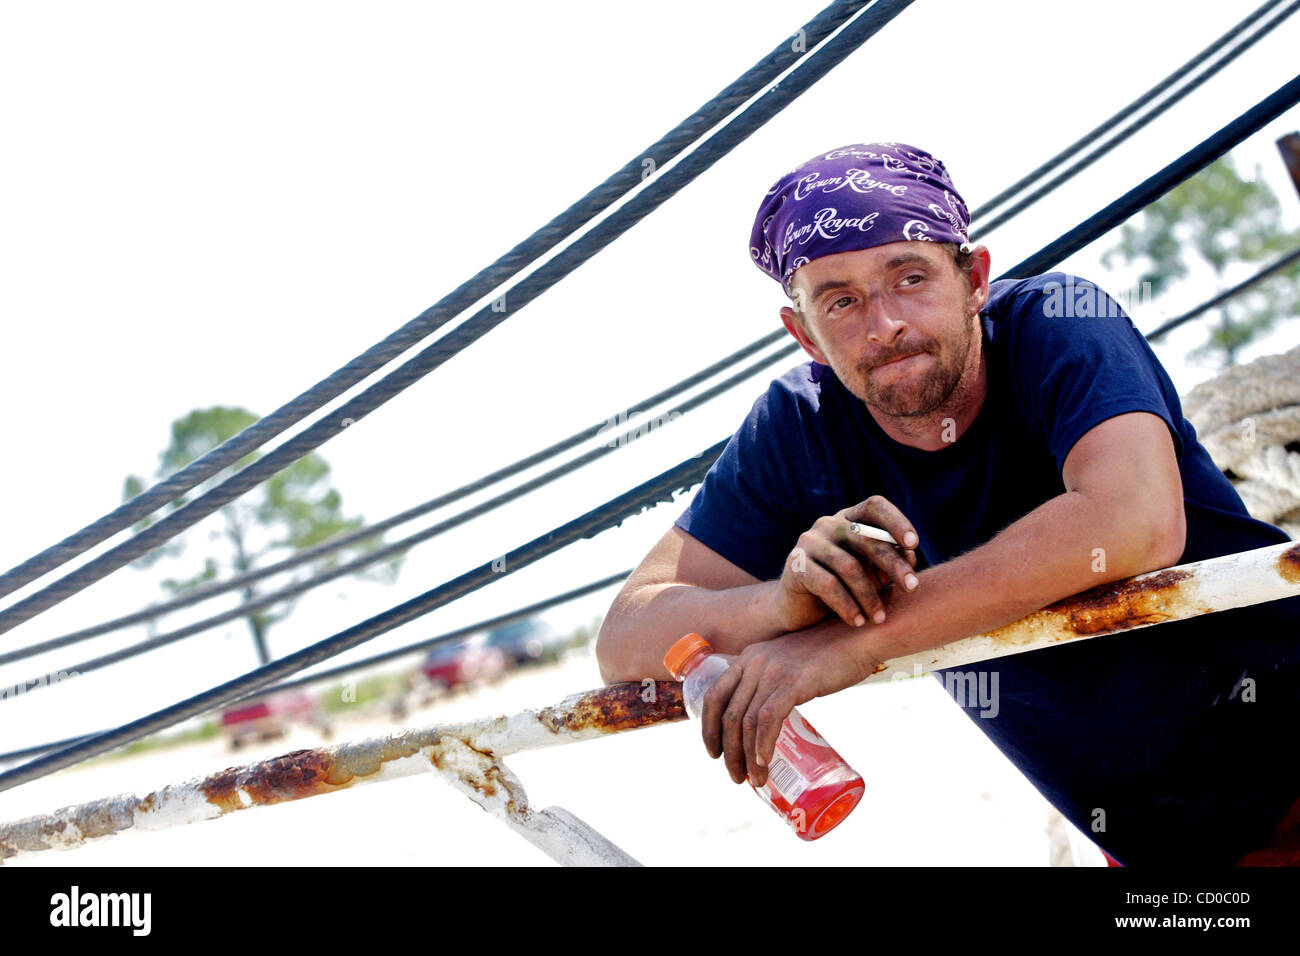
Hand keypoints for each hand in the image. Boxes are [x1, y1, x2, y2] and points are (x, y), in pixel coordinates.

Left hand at [698, 626, 877, 787]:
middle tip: (737, 777)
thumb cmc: (829, 655)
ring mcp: (773, 671)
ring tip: (756, 780)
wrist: (858, 637)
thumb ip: (775, 683)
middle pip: (728, 714)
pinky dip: (763, 744)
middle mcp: (754, 662)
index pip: (714, 696)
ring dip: (747, 756)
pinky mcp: (793, 682)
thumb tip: (769, 721)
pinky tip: (764, 762)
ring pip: (747, 721)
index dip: (709, 728)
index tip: (714, 753)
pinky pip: (769, 718)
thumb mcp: (789, 663)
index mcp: (749, 657)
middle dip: (728, 752)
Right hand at [773, 495, 918, 631]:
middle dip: (893, 563)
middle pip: (866, 537)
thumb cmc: (844, 589)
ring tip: (879, 618)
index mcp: (849, 520)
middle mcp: (828, 524)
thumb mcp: (872, 576)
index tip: (913, 544)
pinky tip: (857, 622)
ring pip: (849, 566)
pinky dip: (847, 606)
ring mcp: (809, 542)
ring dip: (869, 596)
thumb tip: (910, 556)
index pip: (874, 507)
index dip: (896, 521)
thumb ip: (890, 564)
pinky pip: (828, 584)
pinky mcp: (796, 564)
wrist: (800, 611)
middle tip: (912, 587)